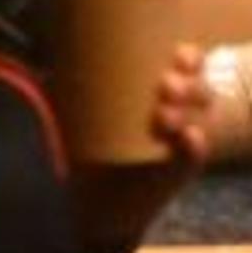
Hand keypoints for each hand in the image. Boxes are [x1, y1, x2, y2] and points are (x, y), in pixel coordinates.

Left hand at [72, 42, 215, 252]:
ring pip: (202, 119)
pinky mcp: (177, 173)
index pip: (189, 66)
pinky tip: (189, 136)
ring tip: (165, 115)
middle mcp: (178, 114)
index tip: (177, 55)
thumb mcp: (85, 105)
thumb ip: (76, 81)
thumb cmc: (89, 142)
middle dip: (190, 84)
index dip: (190, 58)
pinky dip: (195, 145)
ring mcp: (179, 144)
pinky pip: (194, 157)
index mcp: (161, 91)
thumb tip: (49, 54)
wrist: (88, 197)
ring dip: (190, 111)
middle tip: (166, 85)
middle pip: (201, 91)